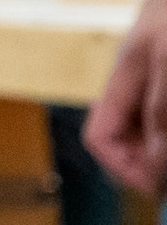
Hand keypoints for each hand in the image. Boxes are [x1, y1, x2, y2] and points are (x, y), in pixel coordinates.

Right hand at [88, 0, 166, 189]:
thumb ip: (158, 109)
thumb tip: (153, 161)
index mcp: (123, 78)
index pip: (100, 137)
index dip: (122, 167)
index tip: (157, 184)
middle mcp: (137, 82)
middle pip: (127, 137)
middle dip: (148, 160)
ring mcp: (157, 77)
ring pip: (151, 126)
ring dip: (164, 145)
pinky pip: (162, 110)